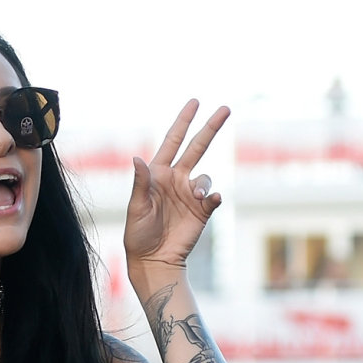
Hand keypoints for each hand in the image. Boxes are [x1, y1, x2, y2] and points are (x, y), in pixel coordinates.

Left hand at [124, 100, 230, 270]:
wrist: (154, 260)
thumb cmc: (138, 234)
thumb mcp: (136, 207)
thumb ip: (141, 183)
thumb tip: (137, 158)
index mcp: (159, 174)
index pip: (173, 141)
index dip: (183, 121)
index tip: (195, 102)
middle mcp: (177, 180)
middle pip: (197, 147)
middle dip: (210, 128)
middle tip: (226, 108)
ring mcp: (191, 195)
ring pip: (205, 176)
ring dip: (203, 182)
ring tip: (197, 195)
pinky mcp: (202, 211)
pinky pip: (213, 197)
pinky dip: (213, 196)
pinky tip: (208, 200)